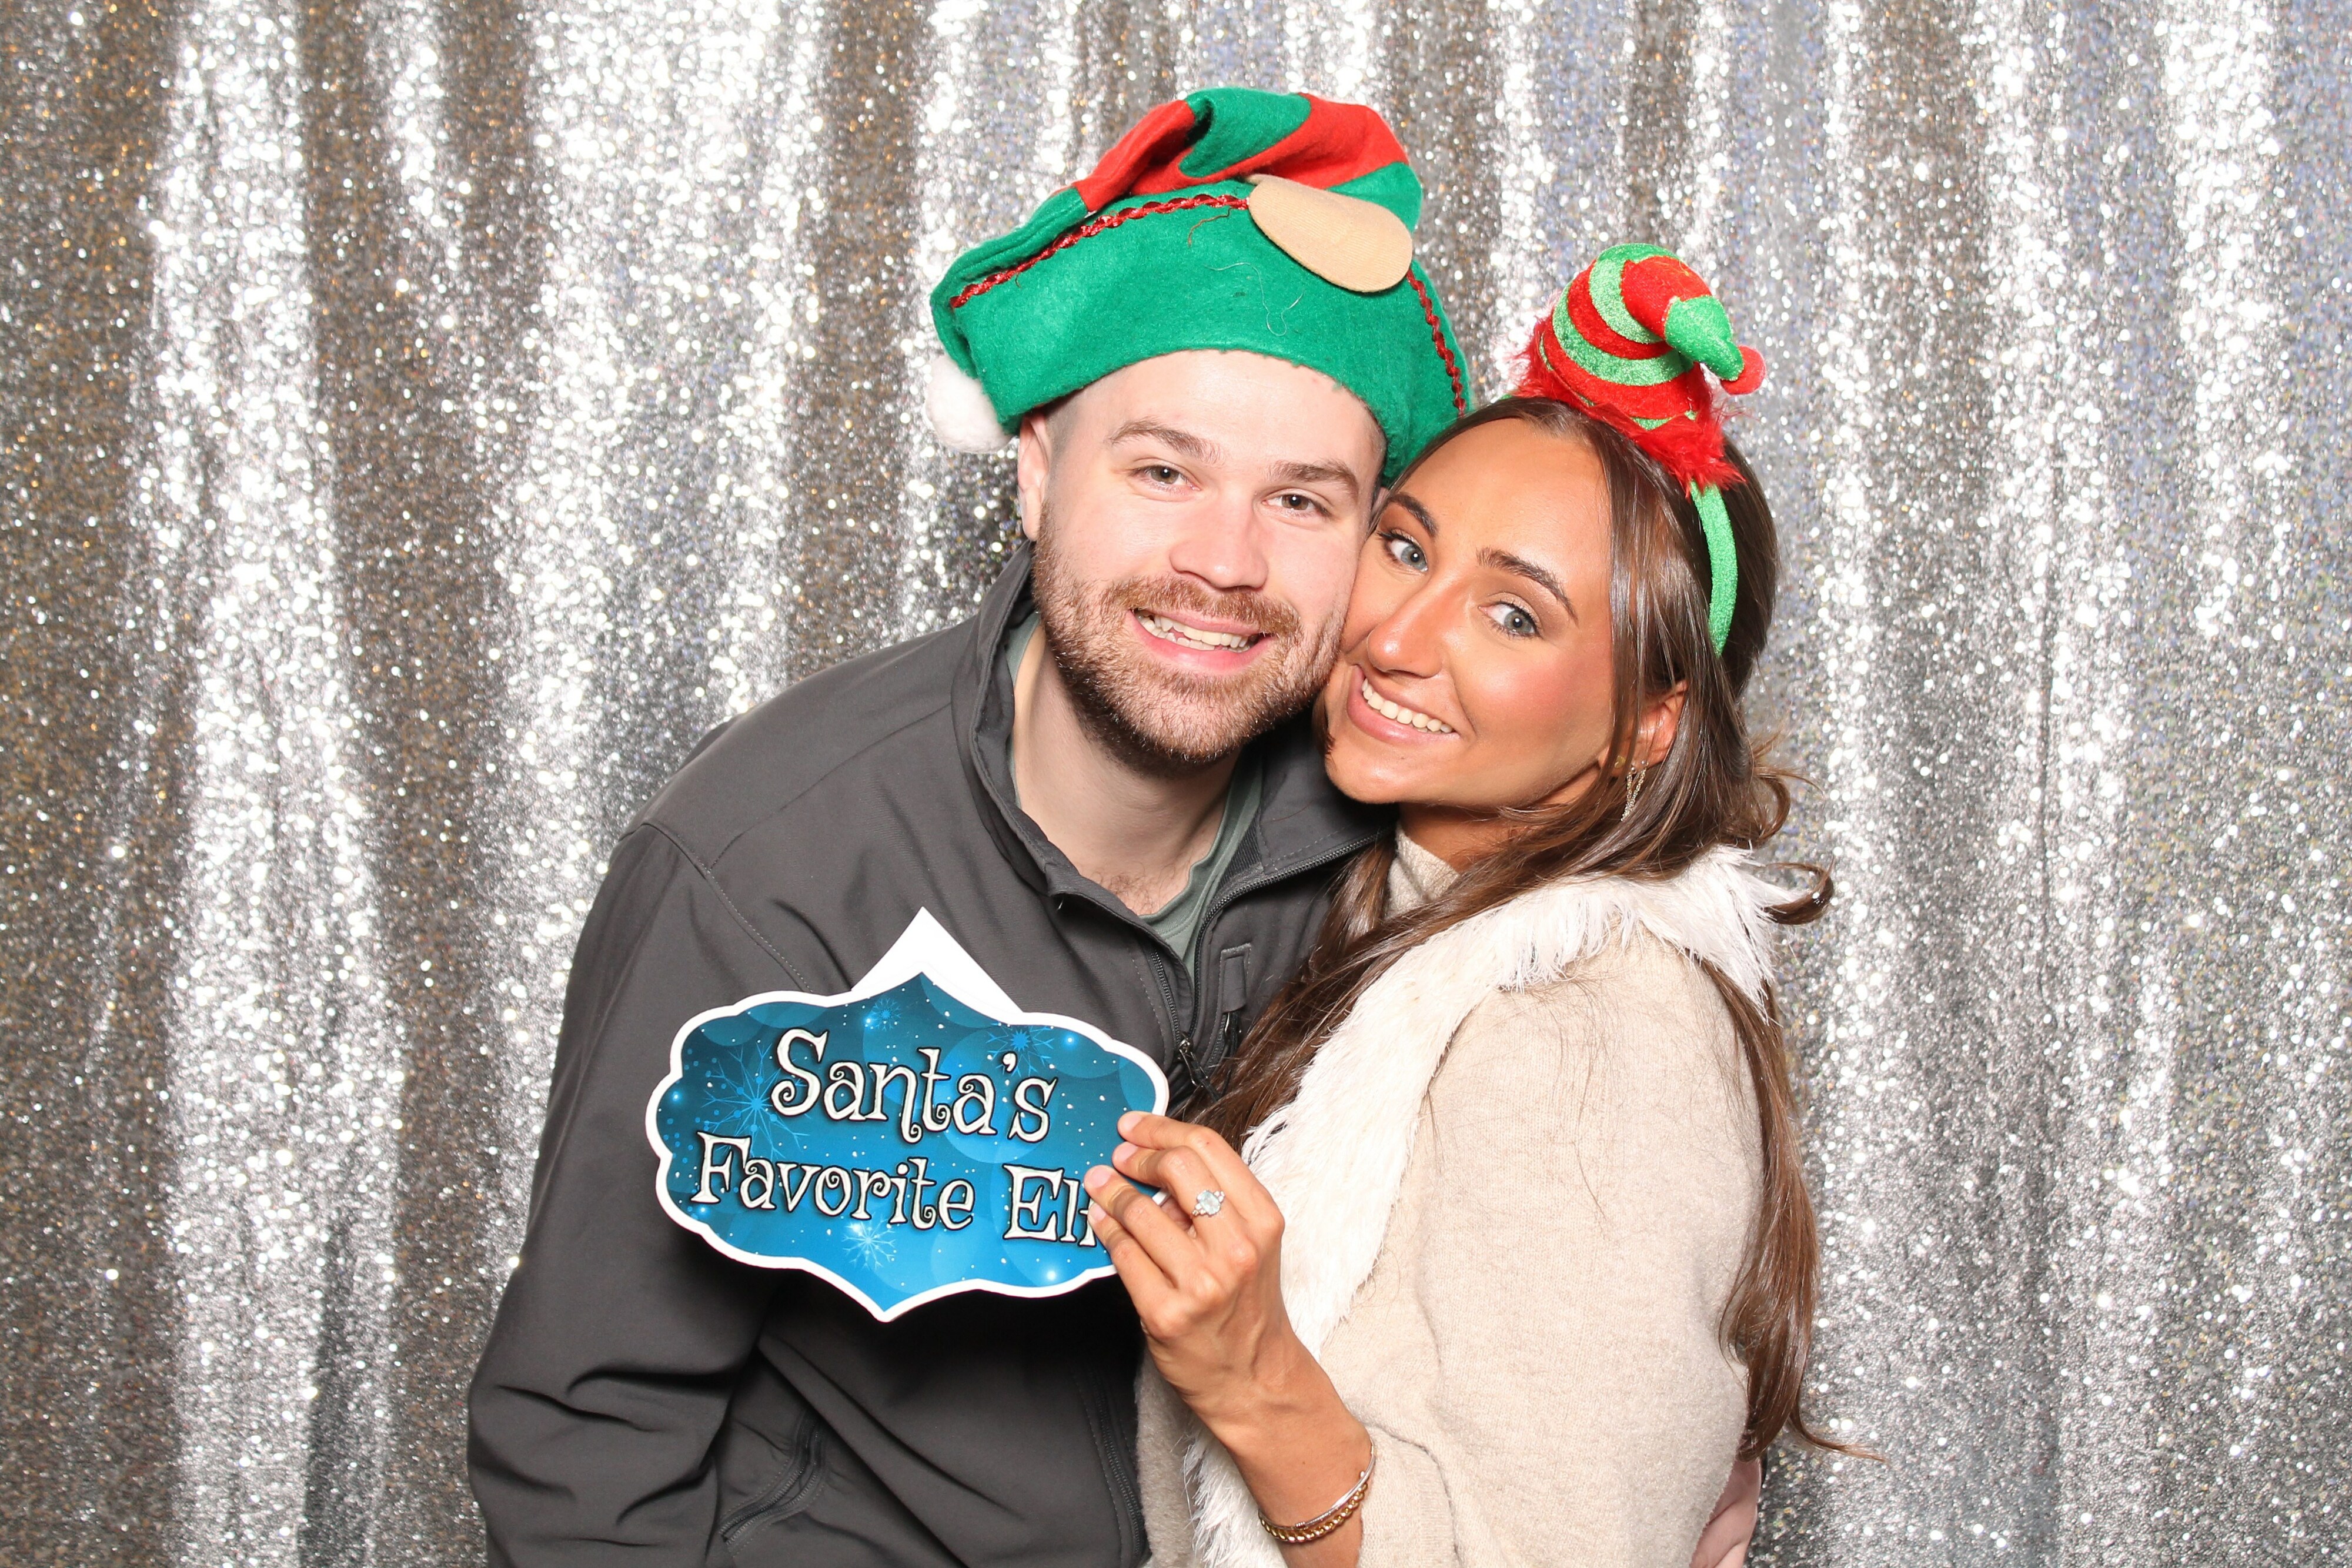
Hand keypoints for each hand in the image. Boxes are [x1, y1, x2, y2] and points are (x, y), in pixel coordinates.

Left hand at [1087, 1114, 1371, 1559]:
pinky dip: (1106, 1231)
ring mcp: (1202, 1284)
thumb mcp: (1252, 1244)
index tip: (1135, 1126)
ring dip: (1111, 1193)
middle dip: (1136, 1156)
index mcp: (1263, 1220)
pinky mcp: (1167, 1314)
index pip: (1208, 1149)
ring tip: (1099, 1186)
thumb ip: (1215, 1202)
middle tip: (1118, 1156)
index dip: (1162, 1129)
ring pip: (1141, 1213)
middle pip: (1176, 1169)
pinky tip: (1101, 1222)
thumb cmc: (1248, 1307)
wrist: (1254, 1379)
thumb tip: (1156, 1164)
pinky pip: (1124, 1256)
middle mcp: (1237, 1248)